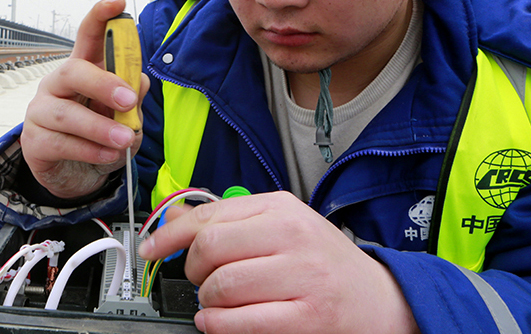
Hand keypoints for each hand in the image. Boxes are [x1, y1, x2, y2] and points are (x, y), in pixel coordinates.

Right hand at [21, 0, 149, 198]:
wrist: (76, 174)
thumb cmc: (101, 135)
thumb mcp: (124, 116)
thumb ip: (132, 98)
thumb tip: (139, 81)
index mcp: (82, 70)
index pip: (88, 36)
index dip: (101, 16)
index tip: (119, 3)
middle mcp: (57, 85)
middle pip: (72, 71)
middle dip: (103, 84)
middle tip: (128, 101)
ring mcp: (40, 112)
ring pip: (66, 114)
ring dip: (99, 127)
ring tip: (125, 139)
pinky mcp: (34, 142)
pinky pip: (61, 143)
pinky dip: (89, 150)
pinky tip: (109, 155)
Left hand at [138, 192, 418, 333]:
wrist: (380, 300)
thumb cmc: (323, 262)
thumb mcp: (282, 226)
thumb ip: (230, 222)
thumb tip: (172, 223)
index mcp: (282, 209)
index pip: (209, 216)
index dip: (169, 234)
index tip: (151, 248)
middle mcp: (292, 237)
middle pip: (209, 249)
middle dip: (193, 269)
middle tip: (201, 279)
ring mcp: (301, 278)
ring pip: (220, 287)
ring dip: (206, 301)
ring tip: (217, 302)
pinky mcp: (305, 319)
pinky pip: (238, 323)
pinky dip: (217, 325)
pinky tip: (219, 322)